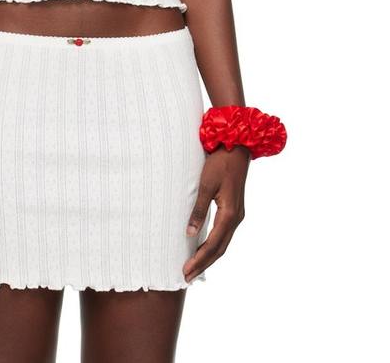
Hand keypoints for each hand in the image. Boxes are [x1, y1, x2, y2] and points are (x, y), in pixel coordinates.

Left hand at [183, 144, 249, 281]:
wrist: (237, 147)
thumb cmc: (220, 163)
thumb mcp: (206, 184)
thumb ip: (198, 209)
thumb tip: (189, 234)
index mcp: (229, 214)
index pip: (212, 245)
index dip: (199, 260)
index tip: (186, 271)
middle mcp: (236, 218)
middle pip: (219, 249)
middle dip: (203, 264)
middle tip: (187, 276)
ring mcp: (237, 215)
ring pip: (223, 243)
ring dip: (209, 257)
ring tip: (194, 268)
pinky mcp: (235, 210)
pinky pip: (225, 234)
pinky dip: (214, 246)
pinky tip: (205, 249)